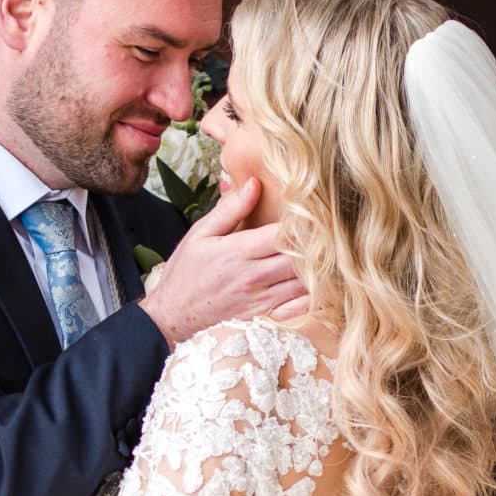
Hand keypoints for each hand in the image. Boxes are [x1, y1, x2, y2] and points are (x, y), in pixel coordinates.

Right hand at [135, 175, 307, 344]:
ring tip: (319, 249)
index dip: (301, 221)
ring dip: (316, 265)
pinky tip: (312, 277)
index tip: (307, 209)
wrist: (175, 313)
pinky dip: (312, 291)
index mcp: (239, 251)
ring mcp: (262, 298)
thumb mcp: (201, 232)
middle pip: (301, 258)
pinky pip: (300, 305)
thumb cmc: (187, 270)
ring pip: (305, 281)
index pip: (284, 234)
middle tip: (320, 228)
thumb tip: (255, 183)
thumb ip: (230, 209)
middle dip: (315, 242)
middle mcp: (254, 276)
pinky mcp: (266, 312)